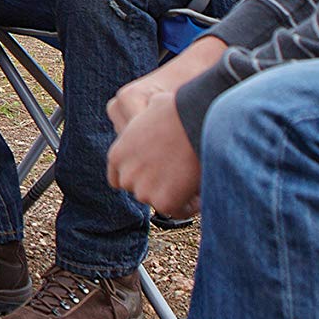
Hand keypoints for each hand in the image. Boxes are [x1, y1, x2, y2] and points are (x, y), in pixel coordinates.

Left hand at [104, 38, 226, 216]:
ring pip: (160, 201)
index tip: (157, 174)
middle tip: (180, 175)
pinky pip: (178, 210)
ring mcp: (143, 191)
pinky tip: (201, 189)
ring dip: (175, 195)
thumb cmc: (179, 110)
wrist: (196, 121)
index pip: (119, 179)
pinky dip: (190, 204)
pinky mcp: (163, 202)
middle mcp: (126, 174)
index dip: (140, 177)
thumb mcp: (152, 108)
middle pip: (140, 191)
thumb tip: (151, 112)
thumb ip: (144, 122)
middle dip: (158, 187)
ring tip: (193, 178)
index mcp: (118, 154)